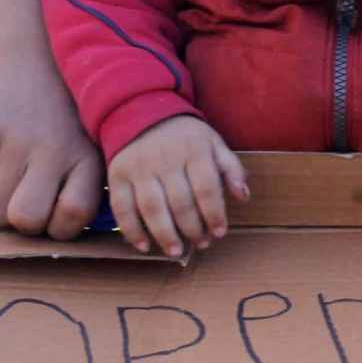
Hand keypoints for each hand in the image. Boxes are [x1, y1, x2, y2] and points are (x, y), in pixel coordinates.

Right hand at [0, 0, 102, 237]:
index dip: (58, 228)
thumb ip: (83, 193)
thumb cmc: (66, 122)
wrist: (30, 62)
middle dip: (23, 223)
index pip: (71, 216)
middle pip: (25, 220)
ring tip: (10, 181)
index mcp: (87, 157)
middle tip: (27, 200)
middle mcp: (53, 149)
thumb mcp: (90, 150)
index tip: (55, 215)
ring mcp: (15, 140)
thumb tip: (59, 241)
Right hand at [107, 116, 247, 256]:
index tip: (219, 233)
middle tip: (200, 244)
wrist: (143, 111)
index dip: (214, 214)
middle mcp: (165, 158)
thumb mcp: (214, 143)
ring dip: (164, 235)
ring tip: (175, 251)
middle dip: (192, 229)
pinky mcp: (118, 174)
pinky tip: (143, 246)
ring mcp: (139, 167)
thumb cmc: (186, 137)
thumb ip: (231, 169)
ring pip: (152, 208)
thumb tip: (243, 196)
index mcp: (194, 150)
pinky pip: (122, 207)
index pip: (207, 188)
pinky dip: (131, 230)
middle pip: (180, 202)